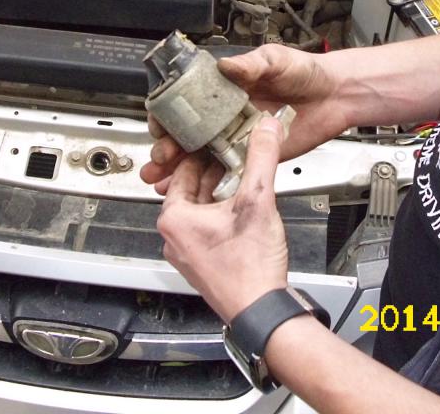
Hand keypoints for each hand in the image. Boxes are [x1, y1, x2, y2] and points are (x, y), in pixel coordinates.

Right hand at [142, 44, 346, 189]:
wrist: (334, 96)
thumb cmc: (305, 72)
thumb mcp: (275, 59)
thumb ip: (252, 64)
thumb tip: (226, 66)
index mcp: (224, 89)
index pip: (186, 101)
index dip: (168, 113)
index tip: (159, 123)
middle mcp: (225, 115)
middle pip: (186, 133)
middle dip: (166, 146)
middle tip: (160, 156)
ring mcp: (237, 137)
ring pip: (199, 155)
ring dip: (176, 168)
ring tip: (159, 178)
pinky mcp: (252, 157)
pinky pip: (225, 171)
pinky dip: (204, 182)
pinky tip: (185, 190)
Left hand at [156, 117, 288, 323]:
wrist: (261, 310)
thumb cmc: (249, 268)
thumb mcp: (257, 201)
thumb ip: (261, 159)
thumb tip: (265, 129)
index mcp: (173, 219)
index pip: (182, 170)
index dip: (205, 152)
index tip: (220, 140)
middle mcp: (173, 237)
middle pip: (192, 189)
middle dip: (216, 173)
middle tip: (236, 158)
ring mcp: (186, 253)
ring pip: (200, 210)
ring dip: (220, 194)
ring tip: (243, 182)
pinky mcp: (201, 263)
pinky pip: (207, 229)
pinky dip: (222, 215)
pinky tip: (244, 212)